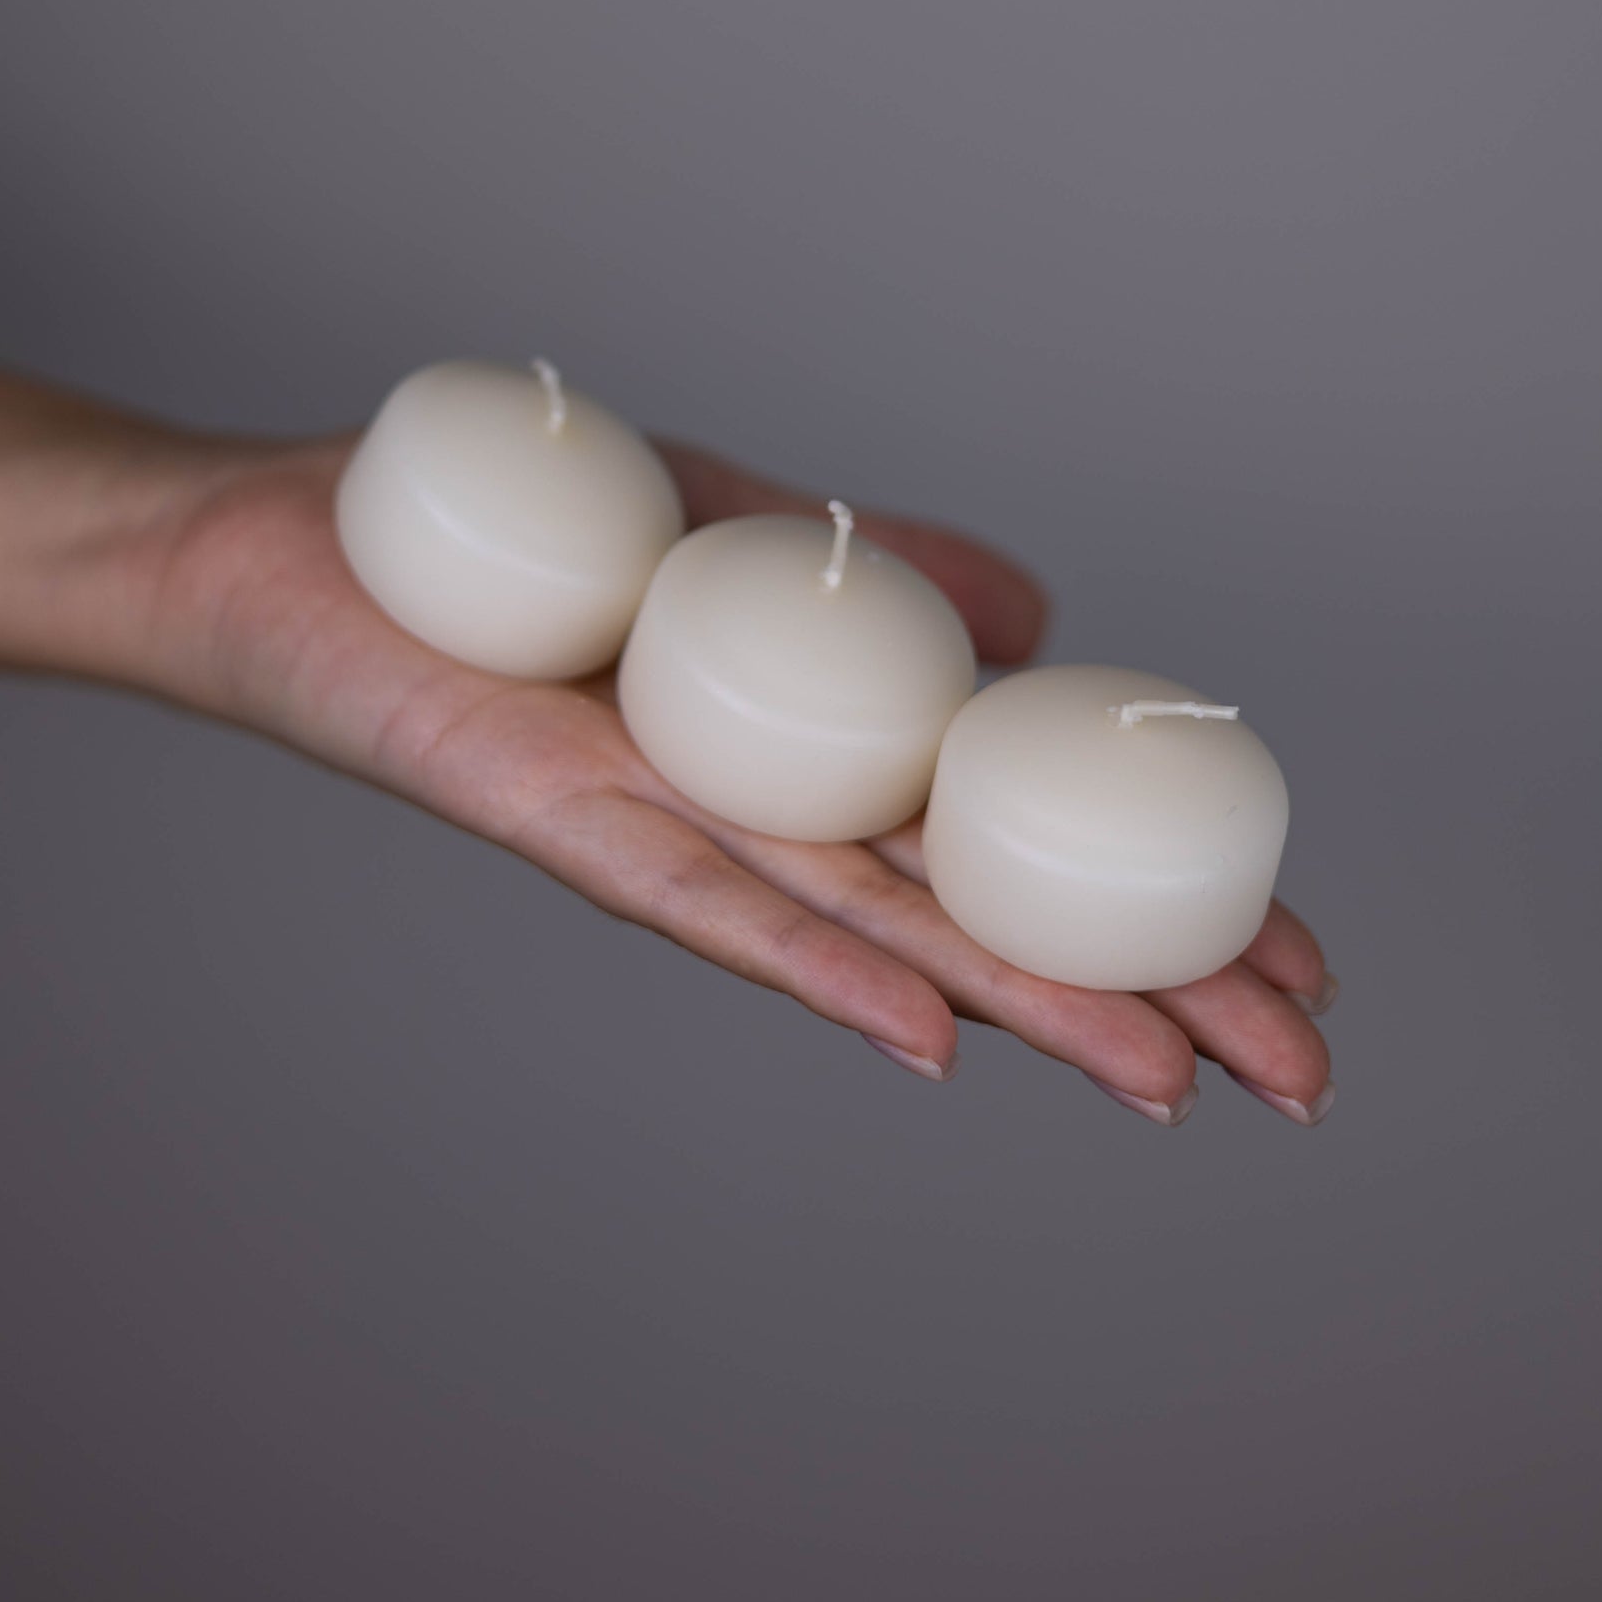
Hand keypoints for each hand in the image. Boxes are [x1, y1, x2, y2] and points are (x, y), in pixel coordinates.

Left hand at [147, 433, 1334, 1125]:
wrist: (292, 539)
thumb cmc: (516, 536)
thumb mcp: (744, 520)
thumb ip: (886, 567)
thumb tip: (1051, 627)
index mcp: (823, 747)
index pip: (1025, 837)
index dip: (1167, 902)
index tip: (1310, 961)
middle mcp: (764, 807)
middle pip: (982, 911)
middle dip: (1146, 992)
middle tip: (1309, 1072)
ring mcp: (671, 818)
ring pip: (876, 931)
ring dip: (1021, 1007)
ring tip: (1165, 1081)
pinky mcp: (556, 811)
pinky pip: (700, 899)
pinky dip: (811, 964)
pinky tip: (925, 1037)